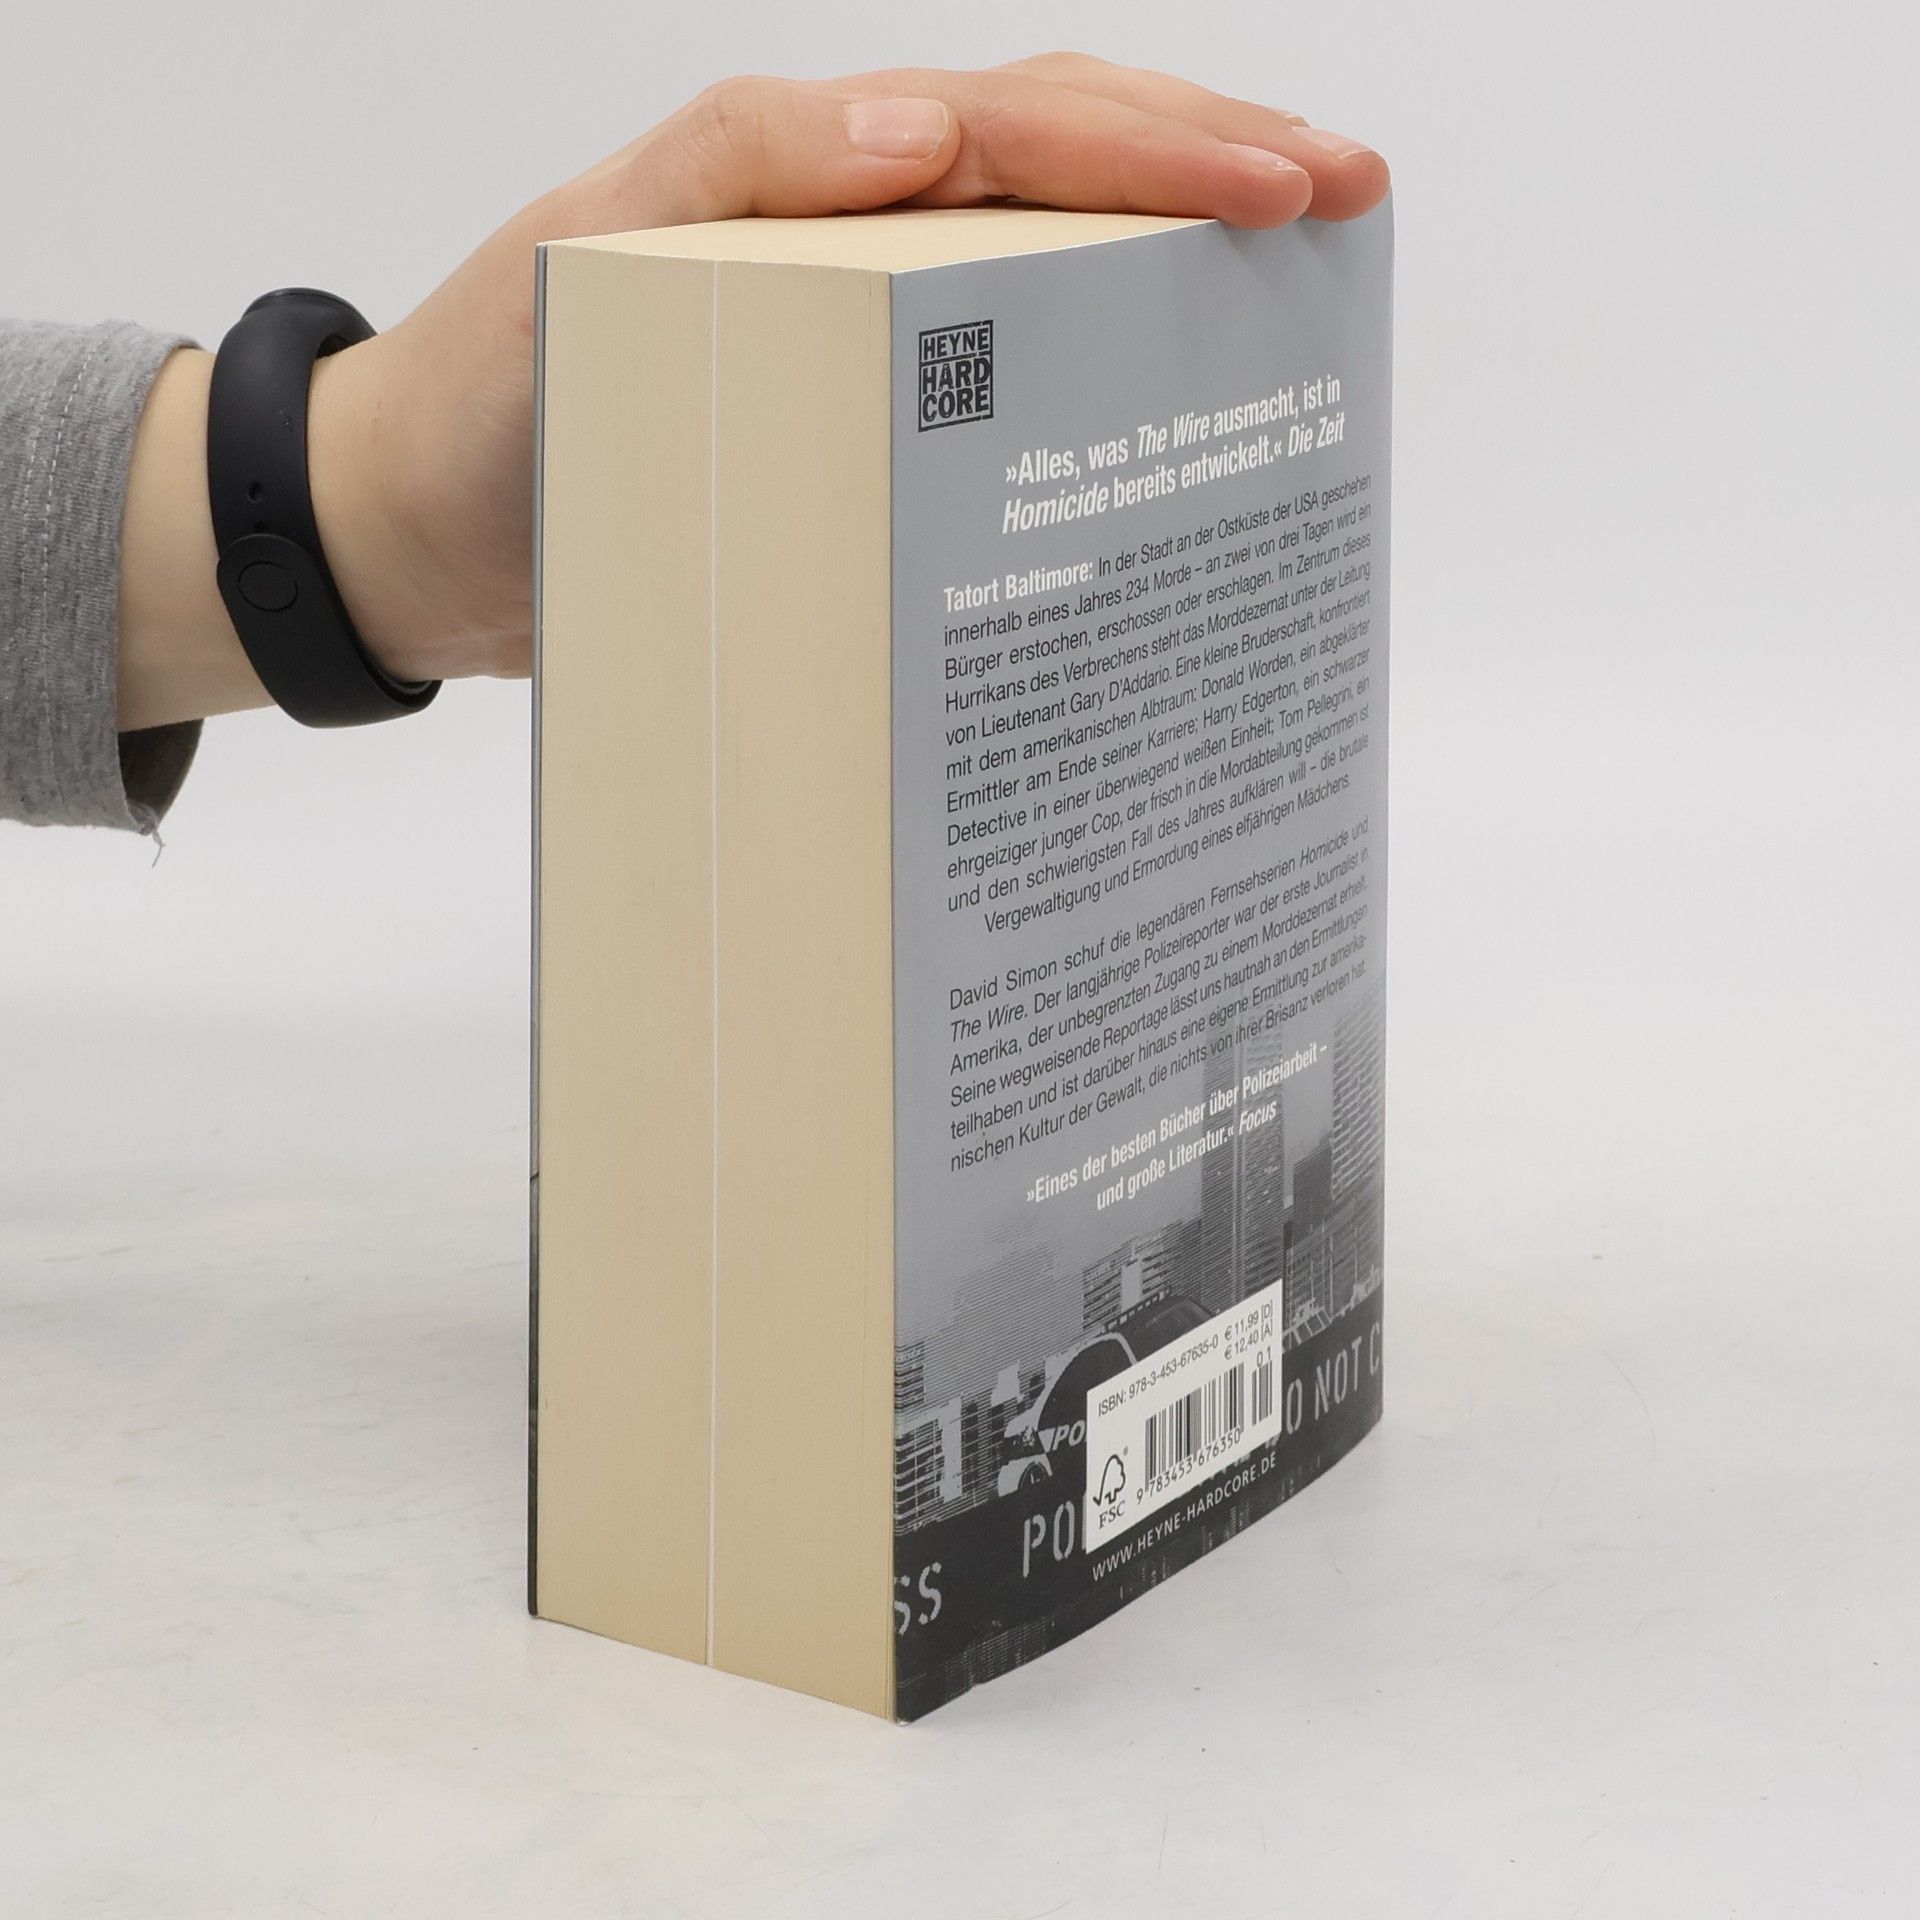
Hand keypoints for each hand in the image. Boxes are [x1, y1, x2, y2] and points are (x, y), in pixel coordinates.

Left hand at [310, 55, 1388, 686]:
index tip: (1289, 184)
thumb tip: (919, 129)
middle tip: (1350, 198)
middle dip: (1215, 167)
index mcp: (811, 177)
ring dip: (1172, 267)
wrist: (414, 540)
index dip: (1163, 147)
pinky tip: (1154, 422)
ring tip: (1294, 289)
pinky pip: (990, 391)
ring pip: (1046, 272)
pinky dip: (1082, 387)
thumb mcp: (581, 255)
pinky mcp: (851, 432)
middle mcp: (853, 241)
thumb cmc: (482, 401)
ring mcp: (861, 335)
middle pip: (1064, 169)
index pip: (1019, 128)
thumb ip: (730, 171)